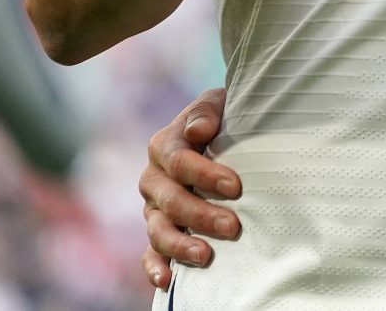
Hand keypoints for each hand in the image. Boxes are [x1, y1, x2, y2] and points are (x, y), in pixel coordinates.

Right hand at [139, 88, 241, 289]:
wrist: (220, 133)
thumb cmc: (223, 118)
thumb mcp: (218, 103)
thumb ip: (205, 112)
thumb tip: (198, 130)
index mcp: (164, 146)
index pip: (179, 162)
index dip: (205, 174)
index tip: (235, 186)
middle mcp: (153, 179)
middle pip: (170, 201)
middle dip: (201, 215)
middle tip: (233, 226)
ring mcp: (153, 208)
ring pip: (158, 230)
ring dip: (181, 245)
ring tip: (206, 256)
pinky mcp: (159, 230)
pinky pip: (150, 252)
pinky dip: (155, 267)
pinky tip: (168, 281)